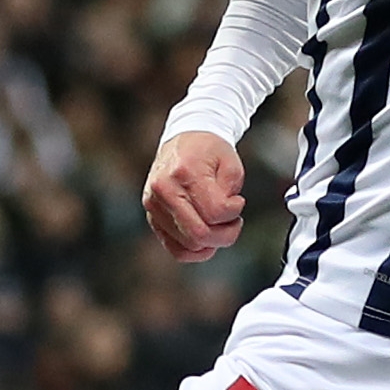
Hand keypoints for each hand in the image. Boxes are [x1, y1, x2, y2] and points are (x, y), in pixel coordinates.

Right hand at [142, 131, 246, 262]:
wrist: (184, 138)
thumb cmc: (209, 150)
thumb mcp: (231, 164)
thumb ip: (230, 194)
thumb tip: (222, 220)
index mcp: (184, 172)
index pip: (215, 212)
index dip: (234, 213)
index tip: (238, 202)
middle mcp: (163, 190)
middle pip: (199, 235)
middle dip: (225, 235)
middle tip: (234, 223)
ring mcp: (154, 205)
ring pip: (188, 245)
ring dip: (211, 242)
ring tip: (219, 225)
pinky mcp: (152, 216)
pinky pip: (174, 249)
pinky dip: (195, 251)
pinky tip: (207, 241)